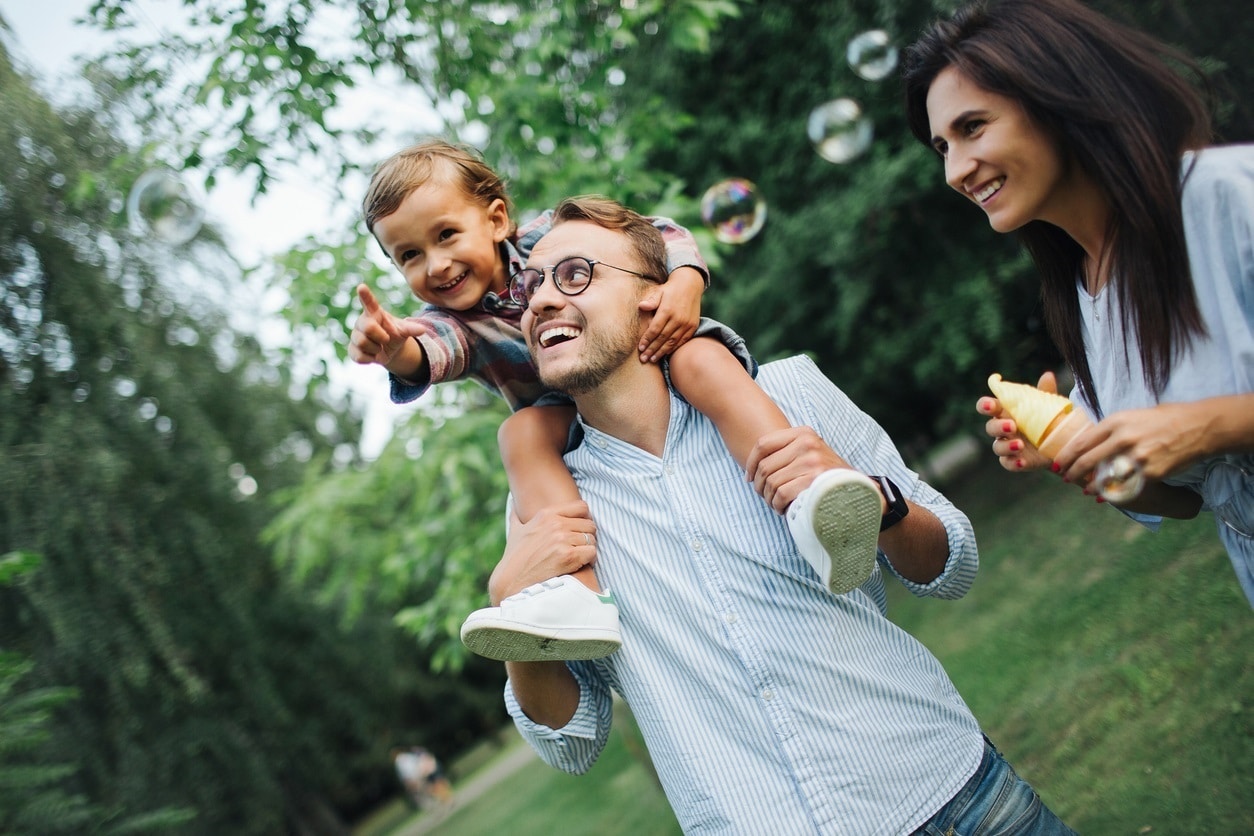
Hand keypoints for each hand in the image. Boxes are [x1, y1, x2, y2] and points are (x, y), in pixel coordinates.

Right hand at [347, 284, 426, 369]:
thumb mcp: (404, 330)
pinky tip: (374, 356)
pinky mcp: (352, 349)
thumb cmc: (394, 334)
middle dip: (380, 336)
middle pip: (368, 327)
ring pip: (362, 343)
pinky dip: (370, 359)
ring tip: (380, 347)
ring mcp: (355, 335)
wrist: (388, 350)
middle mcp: (362, 321)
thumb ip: (411, 329)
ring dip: (376, 349)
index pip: (369, 302)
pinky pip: (358, 356)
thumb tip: (423, 330)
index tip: (362, 287)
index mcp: (374, 312)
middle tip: (386, 339)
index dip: (365, 295)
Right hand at [487, 501, 597, 604]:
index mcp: (546, 514)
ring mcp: (562, 540)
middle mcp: (556, 524)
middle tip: (580, 547)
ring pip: (591, 539)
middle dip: (587, 536)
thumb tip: (516, 504)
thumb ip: (518, 515)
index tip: (580, 529)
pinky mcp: (568, 557)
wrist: (511, 580)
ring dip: (588, 549)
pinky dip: (590, 560)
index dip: (585, 518)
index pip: (582, 507)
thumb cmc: (514, 557)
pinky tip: (580, 565)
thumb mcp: (515, 530)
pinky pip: (592, 553)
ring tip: (580, 557)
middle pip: (590, 524)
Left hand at [636, 267, 702, 362]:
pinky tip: (666, 353)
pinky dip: (673, 348)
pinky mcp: (693, 326)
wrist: (690, 284)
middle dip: (652, 350)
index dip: (647, 340)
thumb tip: (641, 306)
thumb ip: (651, 301)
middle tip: (644, 359)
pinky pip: (682, 341)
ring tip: (653, 359)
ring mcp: (687, 323)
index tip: (640, 349)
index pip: (655, 329)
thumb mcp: (659, 291)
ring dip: (662, 352)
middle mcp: (678, 318)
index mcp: (667, 310)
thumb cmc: (670, 289)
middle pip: (662, 338)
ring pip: (672, 342)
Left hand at [744, 426, 856, 512]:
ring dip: (769, 498)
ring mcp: (812, 461)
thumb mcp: (810, 453)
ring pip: (772, 482)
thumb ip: (787, 451)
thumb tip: (752, 466)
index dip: (750, 463)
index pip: (763, 444)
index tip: (748, 477)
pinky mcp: (814, 480)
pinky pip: (781, 494)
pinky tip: (783, 509)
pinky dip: (778, 505)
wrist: (859, 489)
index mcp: (803, 433)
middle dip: (759, 486)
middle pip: (765, 466)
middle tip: (764, 496)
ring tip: (776, 503)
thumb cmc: (827, 474)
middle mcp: (807, 443)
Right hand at [975, 370, 1053, 472]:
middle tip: (1012, 426)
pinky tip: (1022, 462)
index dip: (985, 405)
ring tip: (1020, 445)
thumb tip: (1047, 375)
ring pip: (997, 447)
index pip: (987, 407)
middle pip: (990, 427)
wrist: (1062, 444)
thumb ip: (1045, 392)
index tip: (992, 405)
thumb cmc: (1048, 420)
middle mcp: (1003, 429)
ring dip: (1006, 445)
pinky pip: (1007, 463)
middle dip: (998, 426)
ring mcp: (1008, 446)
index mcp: (1006, 412)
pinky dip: (1013, 463)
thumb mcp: (1048, 406)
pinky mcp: (1016, 461)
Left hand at [1054, 400, 1220, 484]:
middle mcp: (1122, 439)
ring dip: (1091, 487)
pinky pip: (1125, 487)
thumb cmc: (1164, 419)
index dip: (1065, 456)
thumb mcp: (1132, 416)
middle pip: (1086, 461)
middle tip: (1065, 479)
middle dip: (1072, 473)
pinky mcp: (1149, 473)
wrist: (1198, 427)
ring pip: (1103, 478)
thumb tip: (1089, 441)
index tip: (1057, 464)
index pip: (1081, 442)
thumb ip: (1111, 429)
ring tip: (1085, 490)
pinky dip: (1112, 494)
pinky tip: (1106, 497)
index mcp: (1115, 422)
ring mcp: (1136, 457)